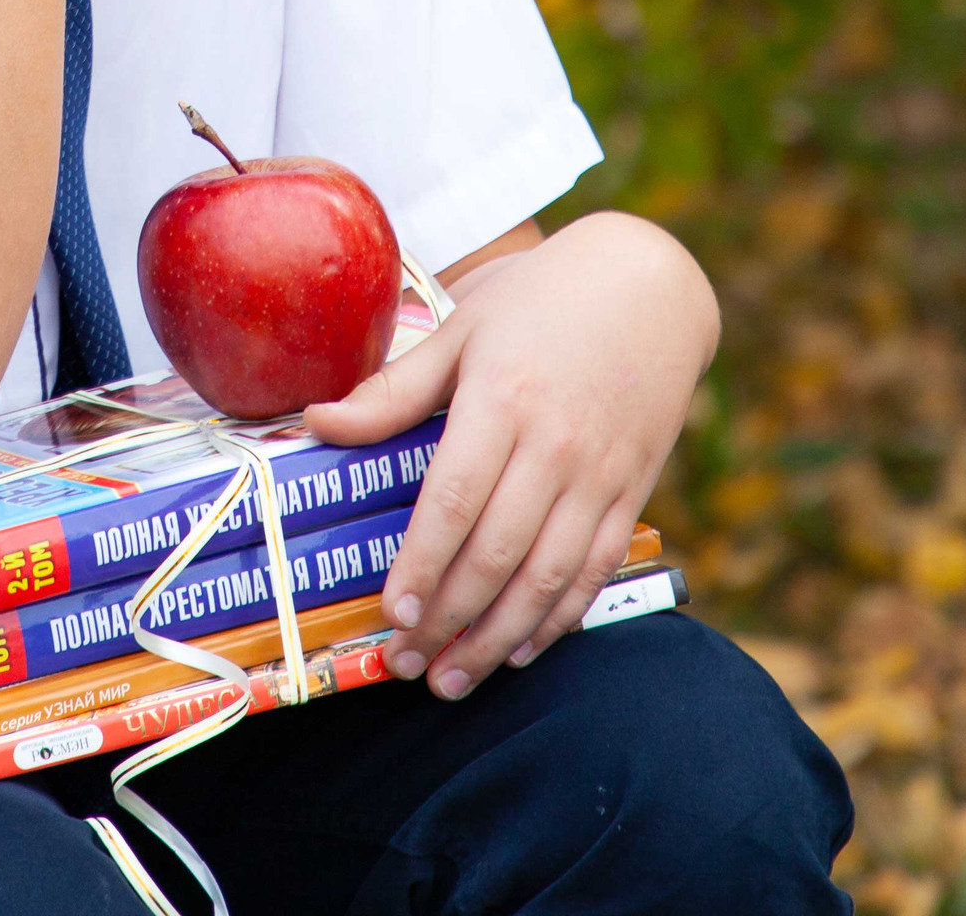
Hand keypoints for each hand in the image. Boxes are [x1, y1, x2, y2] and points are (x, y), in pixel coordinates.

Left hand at [304, 213, 717, 700]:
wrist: (648, 286)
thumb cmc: (539, 302)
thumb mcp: (462, 329)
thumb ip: (394, 389)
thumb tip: (317, 422)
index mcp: (503, 400)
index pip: (455, 500)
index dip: (423, 563)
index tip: (392, 612)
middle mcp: (555, 446)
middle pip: (498, 552)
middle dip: (449, 618)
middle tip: (405, 663)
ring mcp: (600, 475)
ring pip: (548, 576)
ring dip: (499, 638)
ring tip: (453, 679)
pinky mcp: (632, 492)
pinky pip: (596, 570)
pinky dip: (561, 617)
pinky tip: (522, 648)